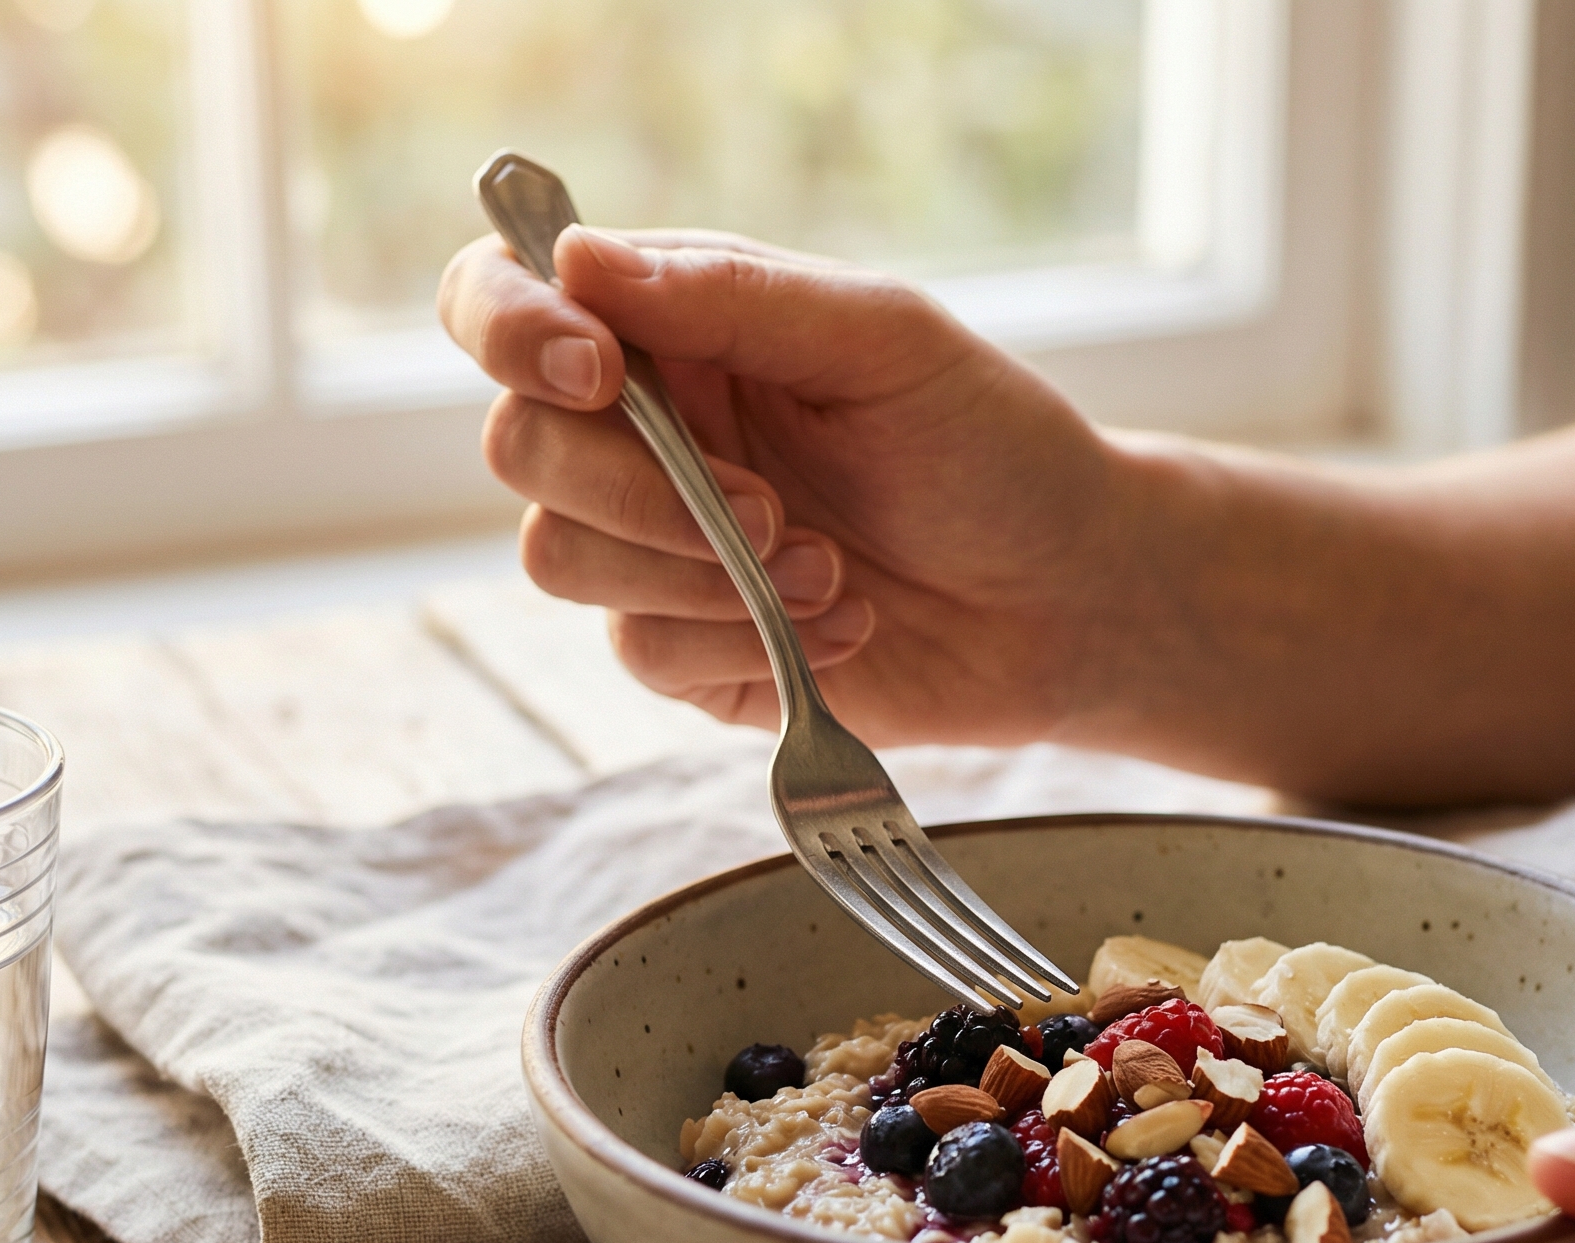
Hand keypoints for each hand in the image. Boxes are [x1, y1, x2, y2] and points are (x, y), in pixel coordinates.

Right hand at [438, 226, 1171, 738]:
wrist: (1069, 597)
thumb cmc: (991, 446)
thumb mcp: (883, 342)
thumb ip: (733, 296)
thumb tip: (579, 258)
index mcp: (673, 329)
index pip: (506, 299)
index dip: (510, 326)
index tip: (593, 369)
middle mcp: (644, 433)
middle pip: (521, 448)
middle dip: (634, 488)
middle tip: (771, 509)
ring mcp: (657, 549)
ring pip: (559, 557)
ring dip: (697, 572)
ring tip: (829, 573)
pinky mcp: (690, 652)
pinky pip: (639, 650)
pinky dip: (743, 641)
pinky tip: (842, 629)